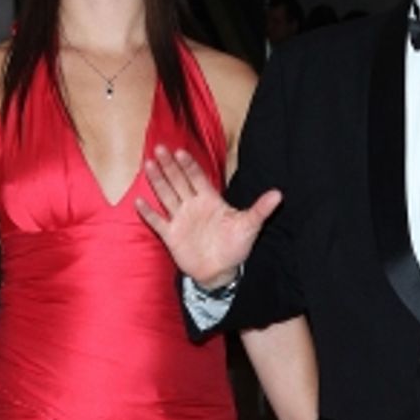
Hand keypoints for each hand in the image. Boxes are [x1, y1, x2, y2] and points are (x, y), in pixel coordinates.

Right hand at [137, 144, 280, 284]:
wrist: (221, 272)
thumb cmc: (236, 246)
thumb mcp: (250, 226)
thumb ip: (261, 209)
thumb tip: (279, 194)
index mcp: (210, 200)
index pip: (198, 178)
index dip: (189, 166)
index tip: (180, 152)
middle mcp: (193, 205)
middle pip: (179, 181)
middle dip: (170, 166)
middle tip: (160, 148)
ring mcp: (181, 219)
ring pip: (167, 196)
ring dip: (158, 181)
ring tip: (149, 165)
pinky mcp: (172, 235)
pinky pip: (158, 222)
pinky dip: (150, 213)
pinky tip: (140, 201)